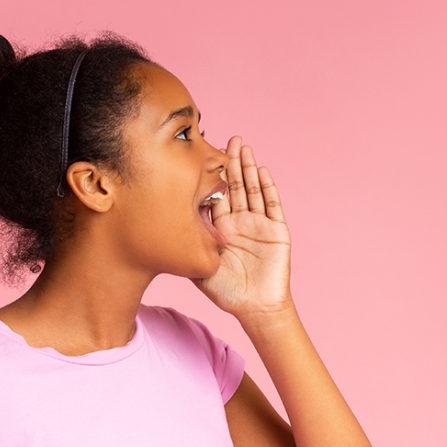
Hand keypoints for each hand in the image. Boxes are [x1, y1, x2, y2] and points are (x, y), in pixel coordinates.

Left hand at [190, 136, 293, 316]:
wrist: (255, 307)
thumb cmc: (227, 291)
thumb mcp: (200, 266)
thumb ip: (190, 245)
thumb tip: (170, 222)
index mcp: (222, 227)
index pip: (216, 194)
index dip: (212, 175)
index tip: (204, 154)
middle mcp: (241, 221)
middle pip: (235, 185)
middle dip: (232, 162)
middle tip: (227, 139)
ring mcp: (260, 224)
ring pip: (253, 189)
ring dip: (249, 168)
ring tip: (243, 146)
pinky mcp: (277, 230)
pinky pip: (272, 204)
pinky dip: (267, 187)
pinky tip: (262, 171)